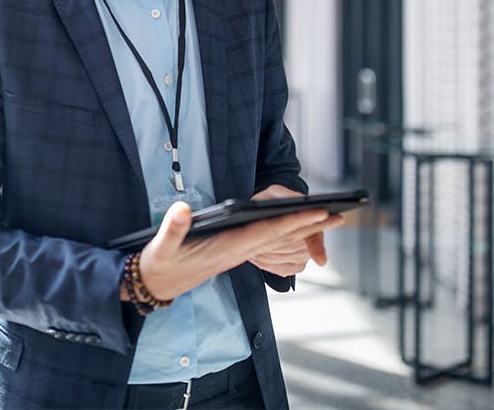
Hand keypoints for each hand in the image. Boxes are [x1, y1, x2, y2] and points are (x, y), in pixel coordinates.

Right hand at [134, 196, 341, 301]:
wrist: (155, 285)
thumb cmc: (159, 264)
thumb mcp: (161, 247)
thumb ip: (172, 228)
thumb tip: (183, 208)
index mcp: (225, 249)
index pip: (264, 233)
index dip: (291, 223)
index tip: (316, 213)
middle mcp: (237, 253)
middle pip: (279, 238)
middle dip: (308, 227)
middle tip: (339, 215)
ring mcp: (237, 255)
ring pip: (276, 242)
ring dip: (301, 232)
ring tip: (325, 220)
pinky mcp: (233, 253)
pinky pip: (265, 243)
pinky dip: (284, 234)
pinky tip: (295, 230)